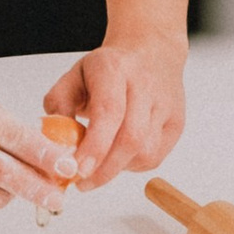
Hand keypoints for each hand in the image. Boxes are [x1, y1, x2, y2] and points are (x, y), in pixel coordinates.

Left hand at [45, 35, 187, 188]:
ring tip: (100, 164)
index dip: (95, 145)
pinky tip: (119, 157)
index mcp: (114, 69)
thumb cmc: (109, 69)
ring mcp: (165, 105)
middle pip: (131, 137)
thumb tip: (56, 141)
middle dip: (105, 169)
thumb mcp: (74, 77)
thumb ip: (59, 106)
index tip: (78, 168)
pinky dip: (133, 165)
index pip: (109, 111)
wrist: (151, 52)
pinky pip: (155, 156)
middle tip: (83, 182)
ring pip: (146, 151)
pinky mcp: (176, 123)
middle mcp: (145, 85)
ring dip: (118, 168)